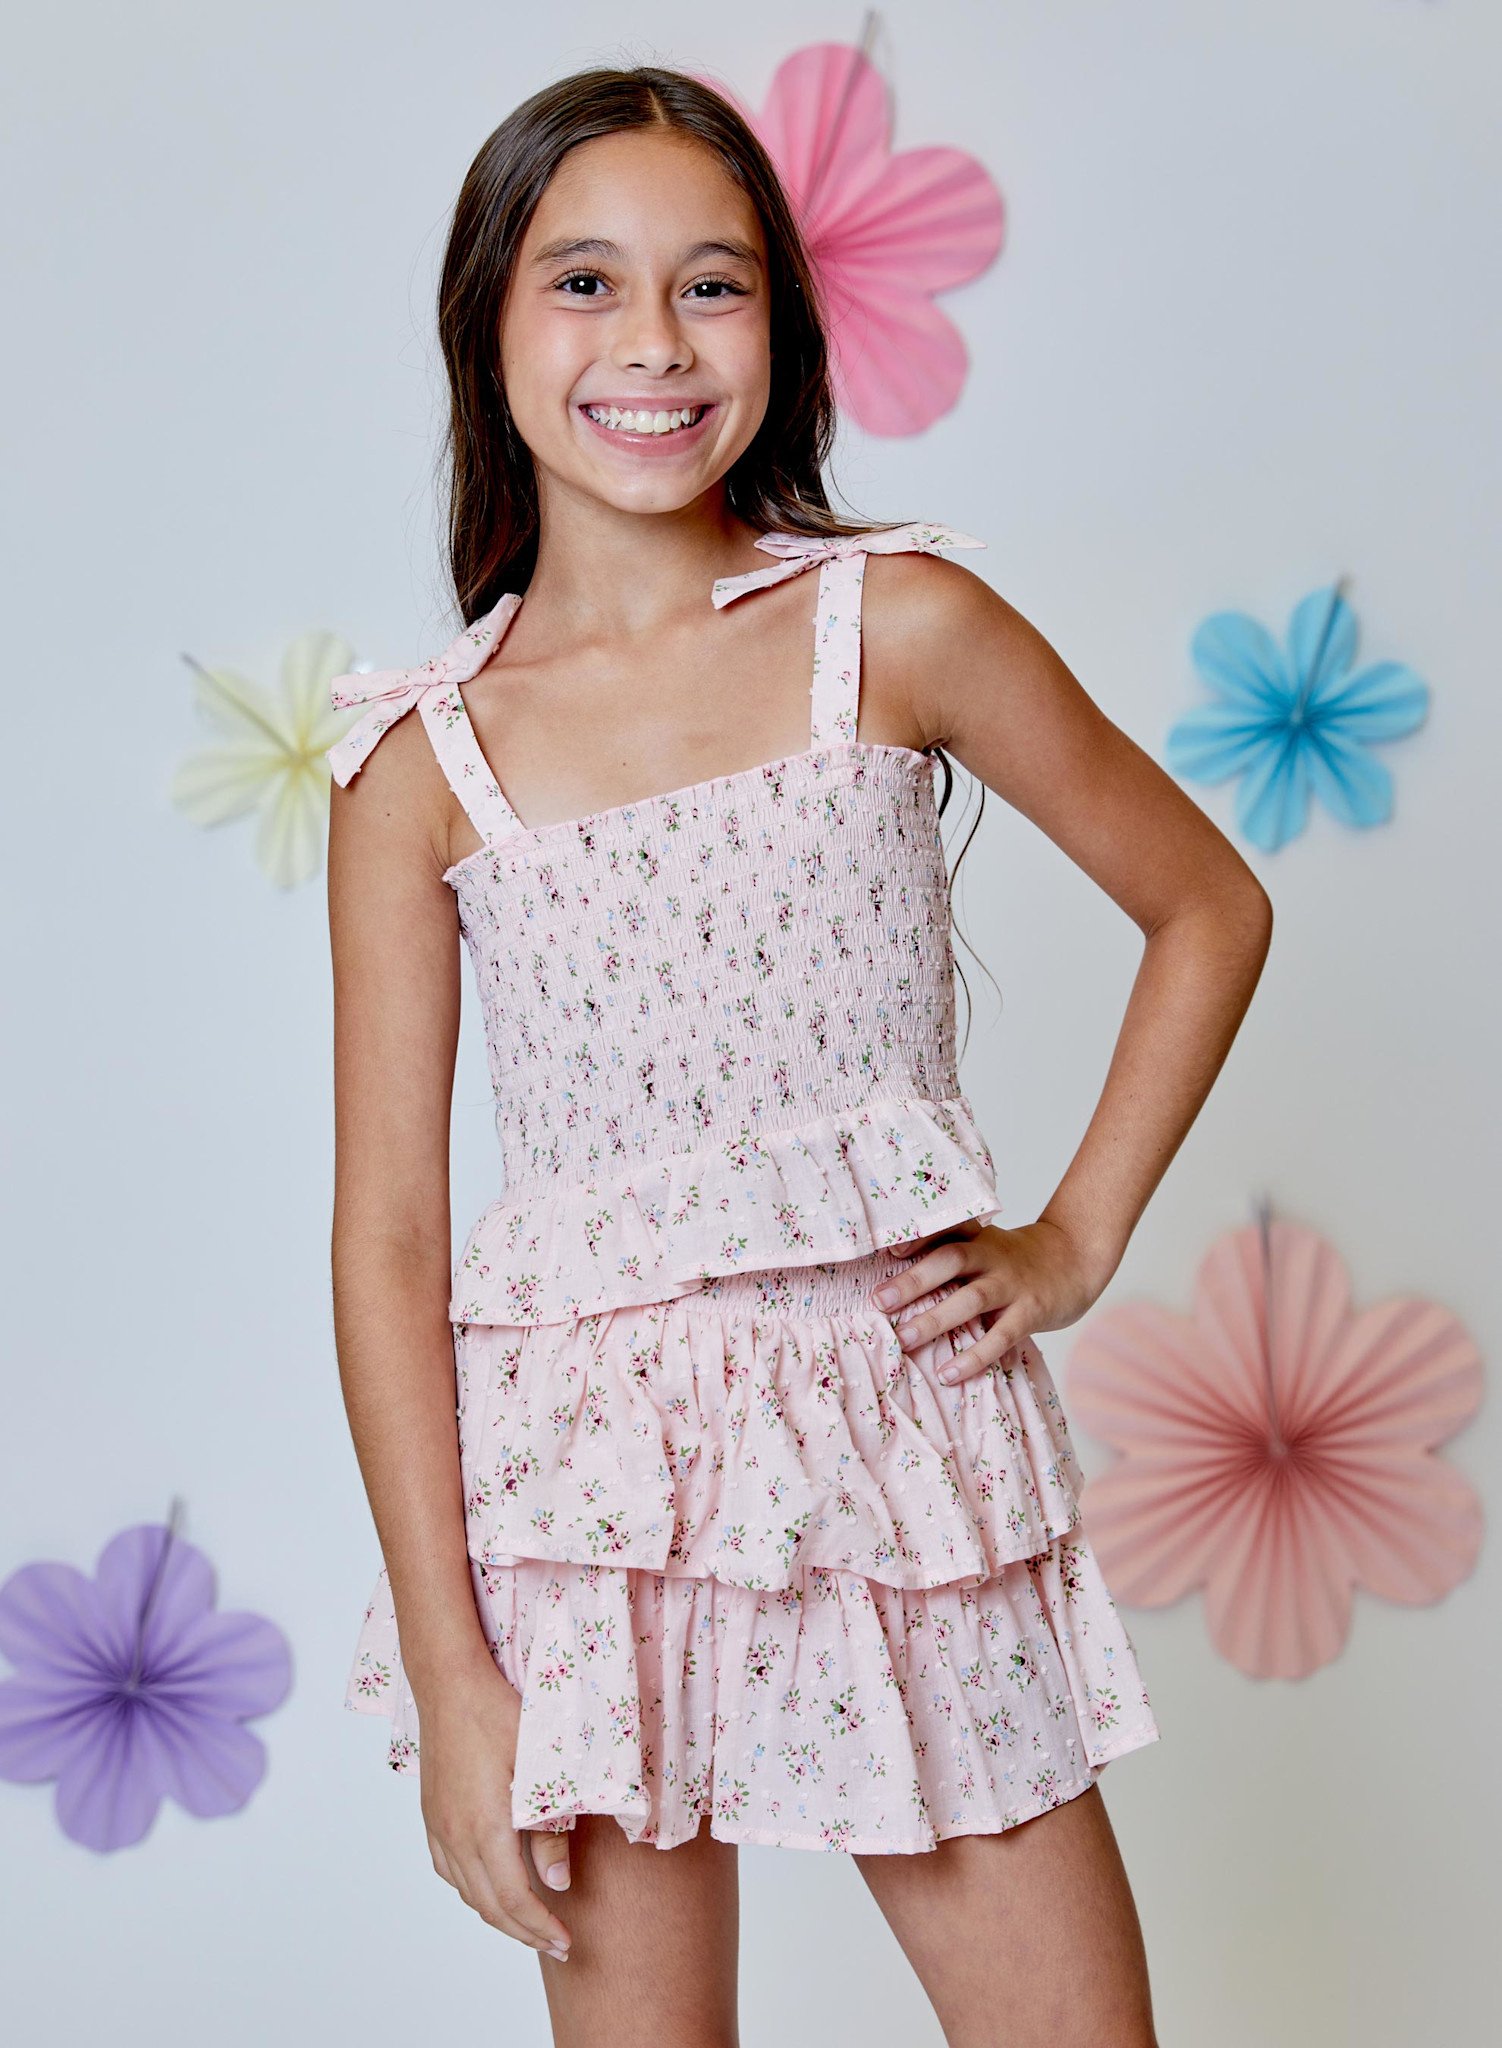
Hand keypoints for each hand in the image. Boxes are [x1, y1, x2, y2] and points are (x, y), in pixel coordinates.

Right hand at [415, 1653, 574, 1961]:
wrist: (449, 1682)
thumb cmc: (498, 1713)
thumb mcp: (539, 1766)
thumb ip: (549, 1828)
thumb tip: (557, 1883)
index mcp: (483, 1828)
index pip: (514, 1899)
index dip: (540, 1928)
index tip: (566, 1942)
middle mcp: (455, 1835)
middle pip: (489, 1906)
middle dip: (523, 1932)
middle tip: (555, 1945)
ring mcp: (438, 1826)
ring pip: (466, 1891)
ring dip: (498, 1915)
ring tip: (528, 1923)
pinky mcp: (432, 1814)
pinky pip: (449, 1870)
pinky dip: (473, 1890)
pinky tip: (489, 1887)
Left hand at [871, 1217, 1109, 1384]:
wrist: (1075, 1259)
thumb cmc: (1016, 1260)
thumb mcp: (986, 1245)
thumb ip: (950, 1252)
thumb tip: (894, 1268)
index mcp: (977, 1238)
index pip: (945, 1231)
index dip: (918, 1237)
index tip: (890, 1251)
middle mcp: (993, 1256)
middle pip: (951, 1261)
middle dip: (914, 1281)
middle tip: (879, 1302)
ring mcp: (1013, 1284)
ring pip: (972, 1299)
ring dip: (936, 1319)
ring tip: (905, 1338)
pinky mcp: (1031, 1312)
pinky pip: (1001, 1336)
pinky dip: (974, 1355)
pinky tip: (948, 1373)